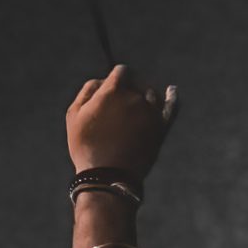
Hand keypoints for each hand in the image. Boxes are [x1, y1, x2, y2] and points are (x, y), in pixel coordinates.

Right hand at [66, 65, 177, 180]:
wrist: (108, 176)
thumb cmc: (86, 145)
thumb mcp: (75, 115)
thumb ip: (88, 90)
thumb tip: (103, 80)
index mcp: (113, 90)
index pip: (121, 71)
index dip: (116, 79)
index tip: (111, 91)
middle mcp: (135, 97)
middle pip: (136, 83)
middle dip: (127, 91)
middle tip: (115, 111)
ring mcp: (151, 113)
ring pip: (151, 95)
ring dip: (143, 98)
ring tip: (131, 114)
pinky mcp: (161, 128)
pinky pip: (171, 108)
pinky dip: (173, 98)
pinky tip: (172, 91)